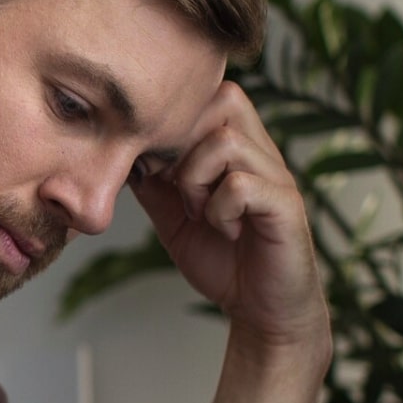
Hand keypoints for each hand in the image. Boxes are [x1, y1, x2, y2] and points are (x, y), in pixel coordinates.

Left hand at [132, 81, 328, 361]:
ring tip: (200, 212)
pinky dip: (220, 208)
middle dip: (182, 143)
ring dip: (197, 179)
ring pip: (226, 141)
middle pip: (222, 99)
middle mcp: (261, 152)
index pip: (204, 94)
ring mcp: (276, 176)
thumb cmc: (220, 257)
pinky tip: (225, 230)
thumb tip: (115, 149)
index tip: (154, 169)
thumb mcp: (172, 214)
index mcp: (235, 147)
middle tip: (175, 186)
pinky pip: (242, 184)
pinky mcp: (287, 205)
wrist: (259, 307)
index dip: (170, 123)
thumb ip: (151, 180)